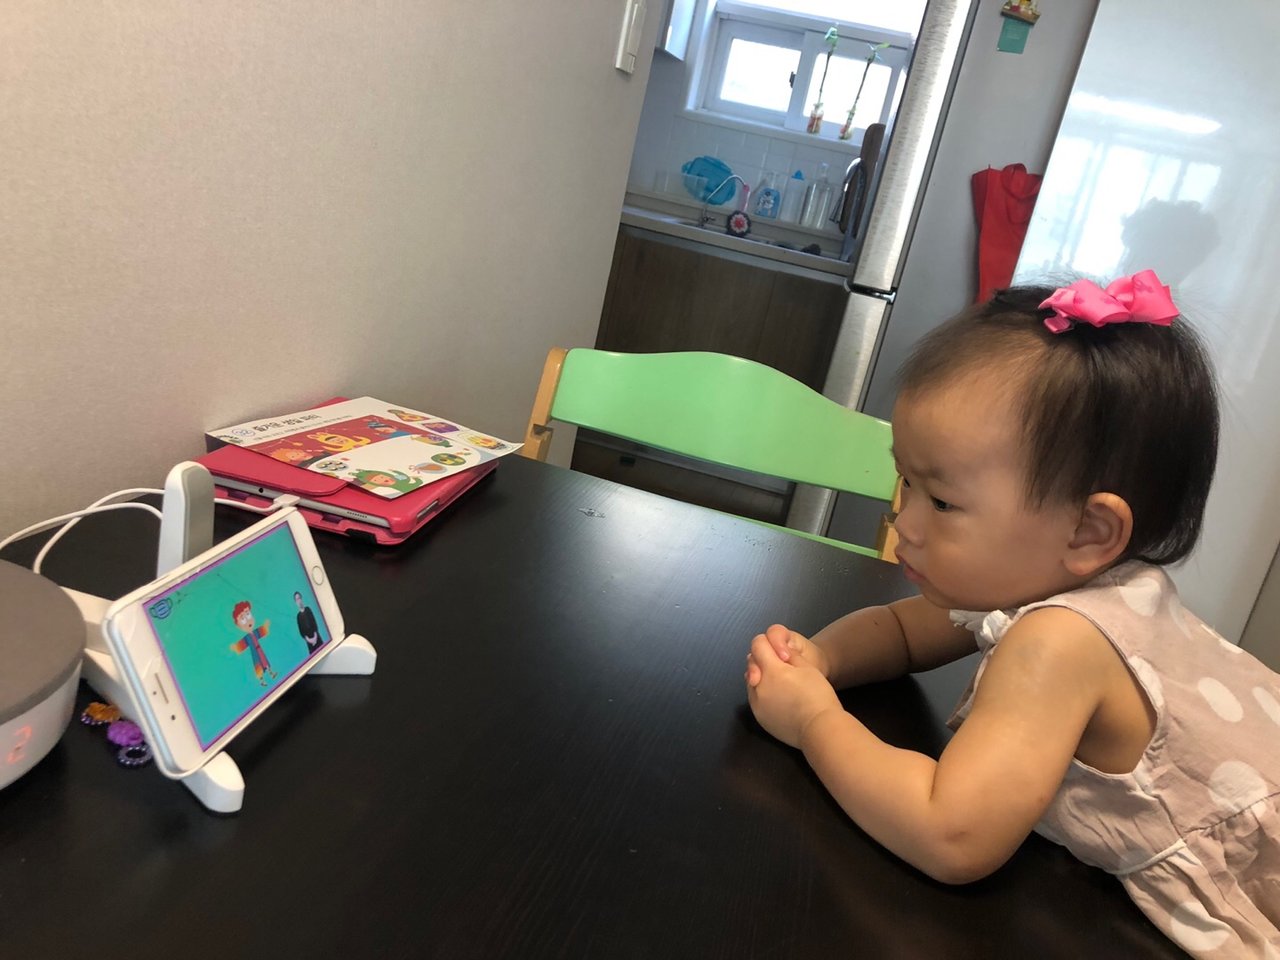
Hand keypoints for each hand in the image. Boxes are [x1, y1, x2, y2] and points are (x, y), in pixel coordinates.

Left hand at [745, 633, 842, 748]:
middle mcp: (758, 686)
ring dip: (760, 677)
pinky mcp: (760, 718)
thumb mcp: (808, 667)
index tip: (779, 651)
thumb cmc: (818, 696)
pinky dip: (762, 694)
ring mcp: (757, 704)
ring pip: (751, 682)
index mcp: (771, 670)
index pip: (758, 645)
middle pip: (752, 663)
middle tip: (780, 665)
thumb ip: (789, 655)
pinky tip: (778, 698)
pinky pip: (755, 699)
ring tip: (780, 683)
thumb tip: (778, 651)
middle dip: (762, 660)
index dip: (768, 643)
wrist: (820, 728)